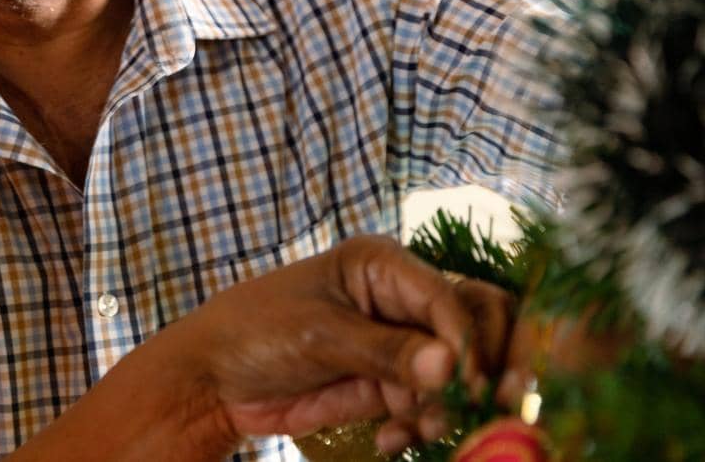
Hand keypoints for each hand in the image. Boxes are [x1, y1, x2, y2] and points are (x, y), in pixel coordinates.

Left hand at [9, 236, 515, 461]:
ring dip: (447, 407)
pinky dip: (421, 427)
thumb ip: (385, 351)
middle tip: (489, 406)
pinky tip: (391, 440)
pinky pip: (431, 407)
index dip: (468, 340)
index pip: (452, 297)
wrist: (215, 379)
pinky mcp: (389, 385)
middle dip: (484, 368)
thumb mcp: (318, 335)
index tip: (468, 381)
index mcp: (383, 265)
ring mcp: (399, 345)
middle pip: (476, 327)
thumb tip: (451, 366)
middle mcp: (400, 300)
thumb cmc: (256, 330)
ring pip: (459, 376)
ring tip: (414, 428)